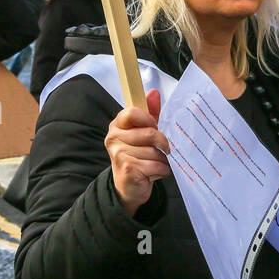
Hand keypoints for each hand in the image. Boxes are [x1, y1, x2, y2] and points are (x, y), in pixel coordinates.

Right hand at [105, 89, 171, 217]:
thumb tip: (153, 93)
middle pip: (150, 133)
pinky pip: (155, 165)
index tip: (155, 127)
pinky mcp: (127, 169)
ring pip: (154, 151)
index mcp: (117, 125)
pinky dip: (162, 170)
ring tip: (157, 162)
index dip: (149, 119)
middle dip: (162, 143)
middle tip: (164, 149)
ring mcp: (118, 154)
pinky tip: (156, 172)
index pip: (133, 113)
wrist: (129, 186)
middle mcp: (114, 138)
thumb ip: (149, 113)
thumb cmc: (138, 156)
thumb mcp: (143, 132)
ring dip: (162, 159)